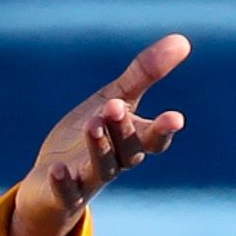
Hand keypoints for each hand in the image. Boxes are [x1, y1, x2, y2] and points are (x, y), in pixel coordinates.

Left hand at [7, 34, 188, 235]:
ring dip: (98, 147)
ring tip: (93, 124)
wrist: (53, 179)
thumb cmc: (92, 133)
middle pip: (128, 150)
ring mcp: (90, 179)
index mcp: (132, 140)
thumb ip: (145, 74)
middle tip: (115, 106)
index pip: (154, 137)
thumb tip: (182, 41)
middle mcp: (116, 162)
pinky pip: (67, 192)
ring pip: (101, 167)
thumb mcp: (115, 98)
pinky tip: (58, 170)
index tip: (176, 118)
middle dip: (123, 130)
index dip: (164, 129)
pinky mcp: (64, 194)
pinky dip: (64, 183)